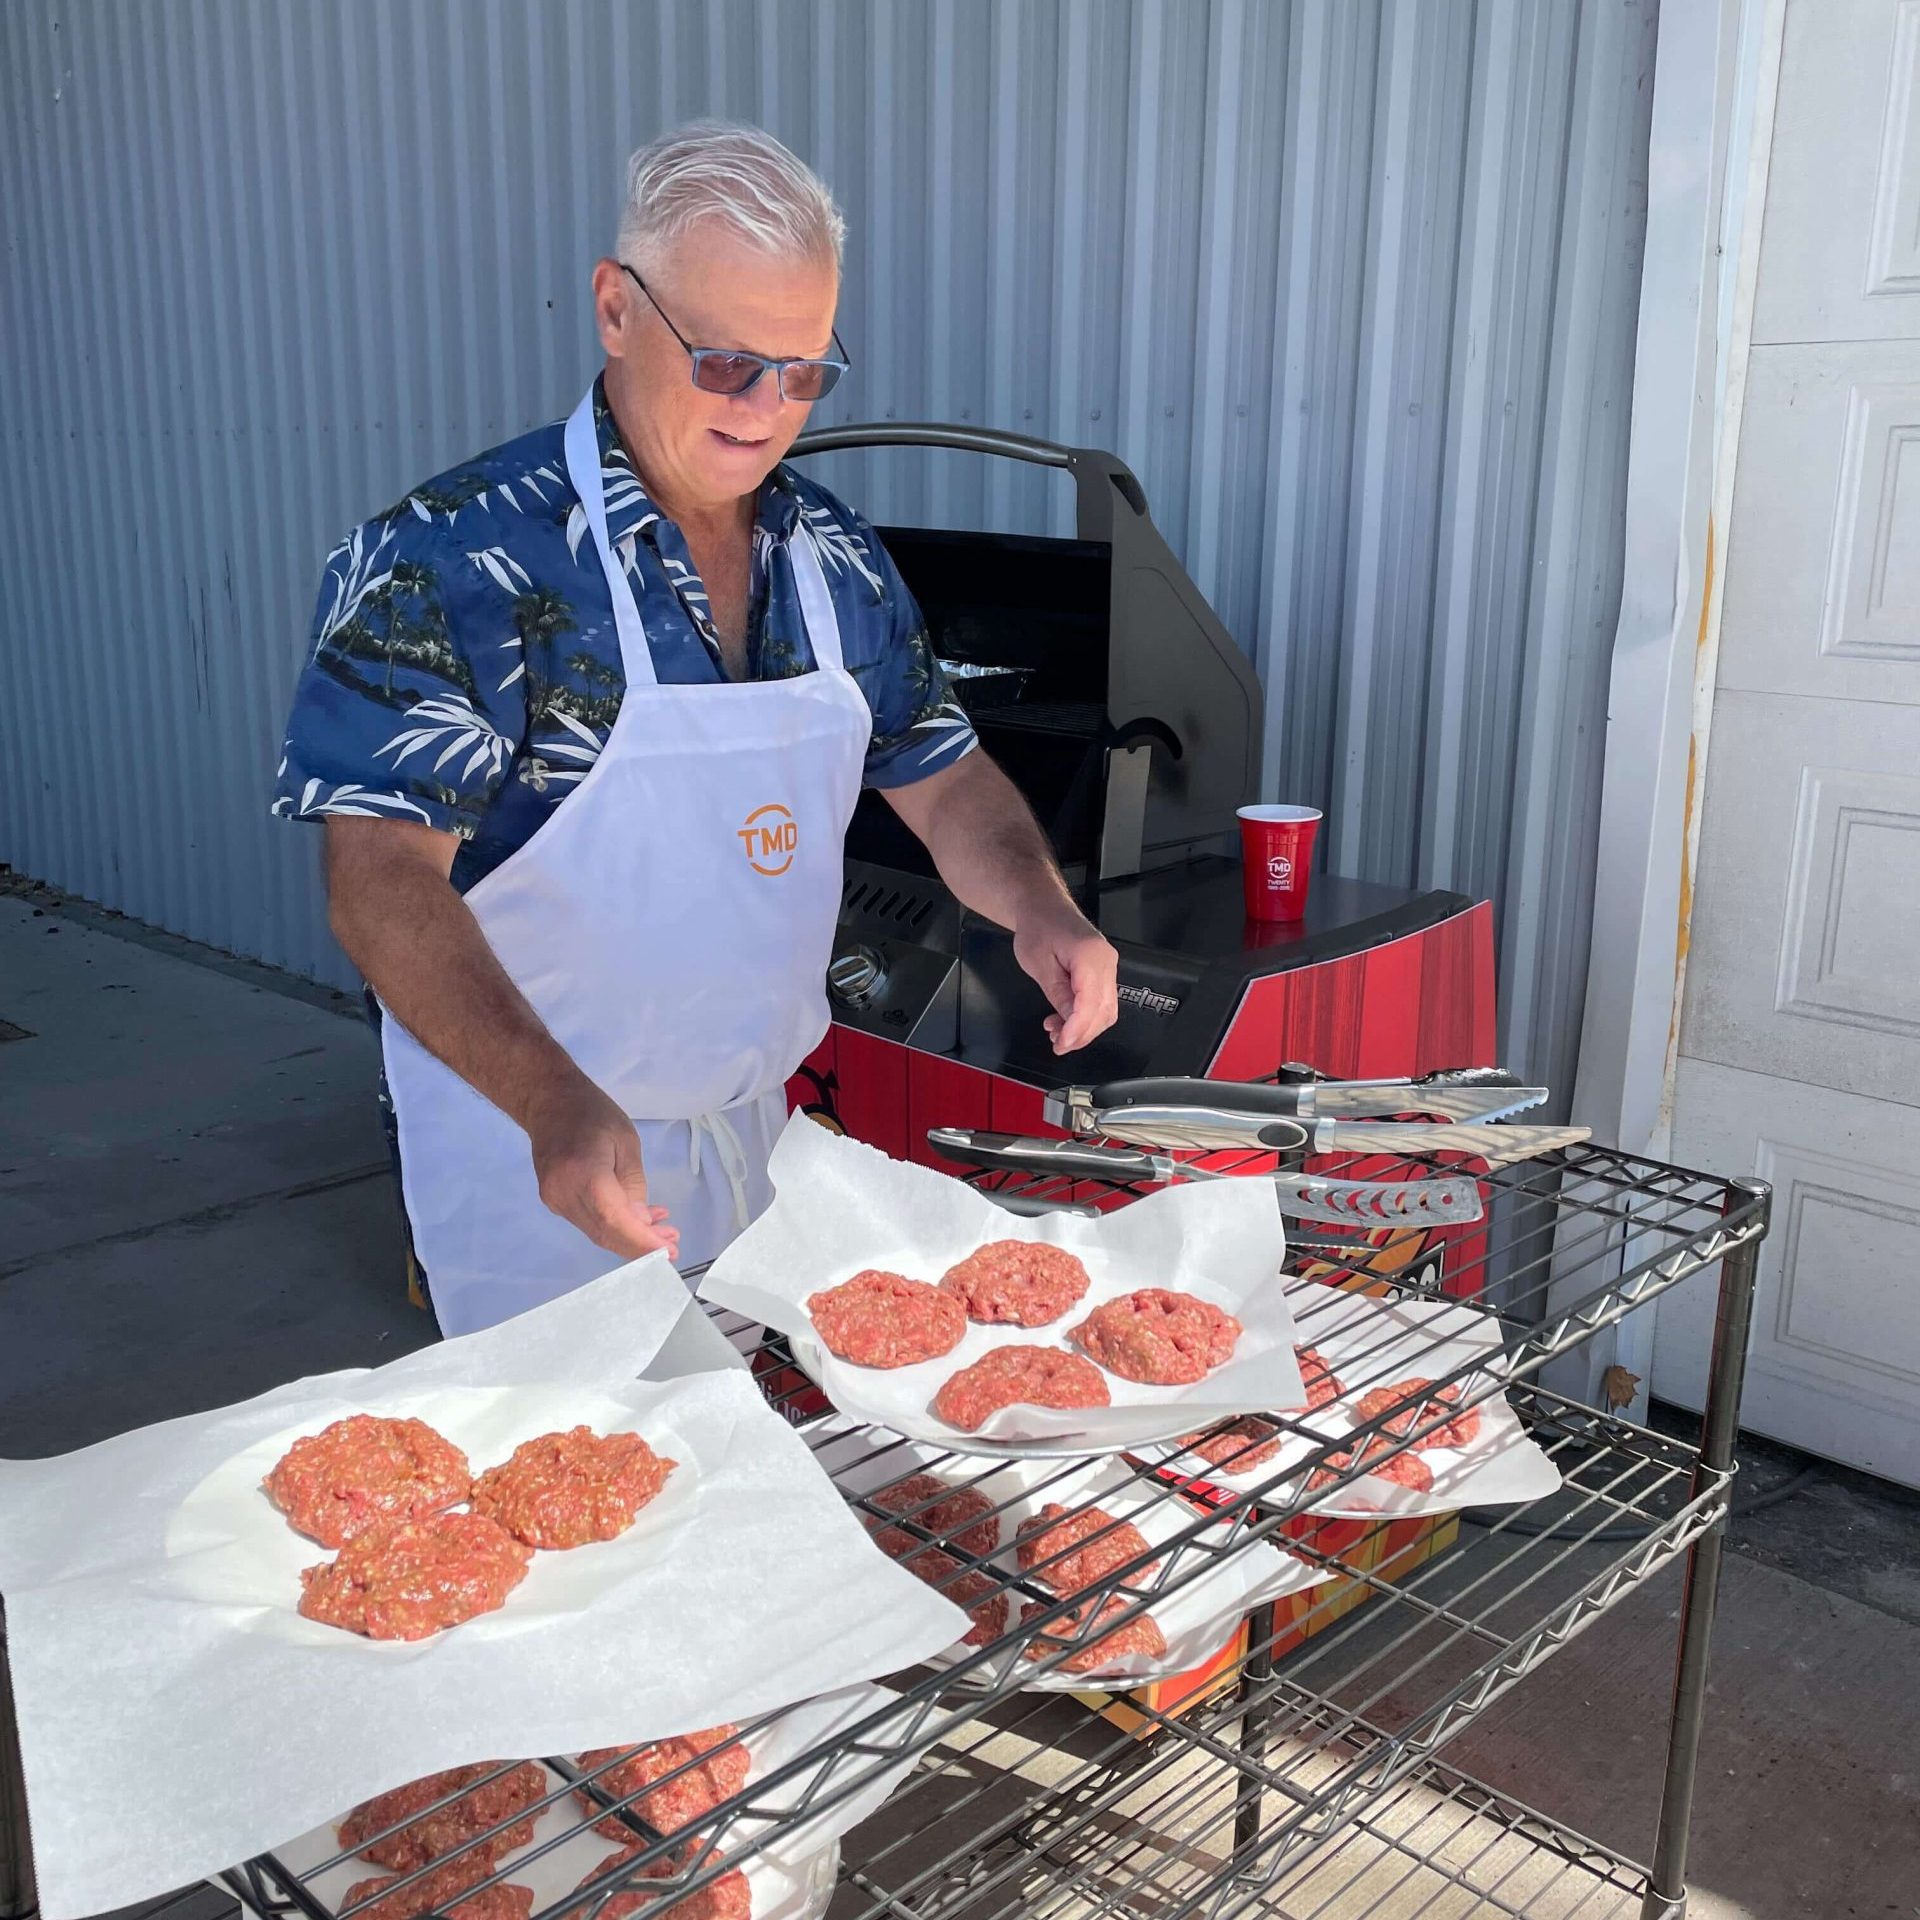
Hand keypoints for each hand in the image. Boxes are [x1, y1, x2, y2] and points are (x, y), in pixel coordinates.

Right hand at [525, 1080, 680, 1261]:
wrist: (548, 1102)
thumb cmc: (592, 1113)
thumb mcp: (626, 1142)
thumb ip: (634, 1185)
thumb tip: (641, 1223)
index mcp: (584, 1174)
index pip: (614, 1220)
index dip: (642, 1241)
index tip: (669, 1252)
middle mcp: (564, 1194)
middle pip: (605, 1233)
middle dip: (640, 1245)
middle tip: (672, 1245)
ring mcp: (555, 1200)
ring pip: (597, 1232)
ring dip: (630, 1237)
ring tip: (662, 1231)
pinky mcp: (554, 1201)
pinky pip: (588, 1222)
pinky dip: (614, 1226)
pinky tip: (637, 1219)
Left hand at [1012, 910, 1119, 1053]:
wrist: (1043, 907)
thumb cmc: (1038, 928)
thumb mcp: (1039, 965)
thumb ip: (1058, 996)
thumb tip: (1071, 1024)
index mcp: (1090, 956)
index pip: (1091, 1003)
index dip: (1077, 1029)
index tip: (1061, 1044)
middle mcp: (1107, 961)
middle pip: (1104, 1011)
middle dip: (1081, 1034)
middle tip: (1057, 1044)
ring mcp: (1109, 967)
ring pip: (1106, 1011)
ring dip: (1084, 1028)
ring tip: (1056, 1032)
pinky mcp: (1104, 971)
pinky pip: (1101, 1001)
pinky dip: (1086, 1017)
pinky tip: (1065, 1020)